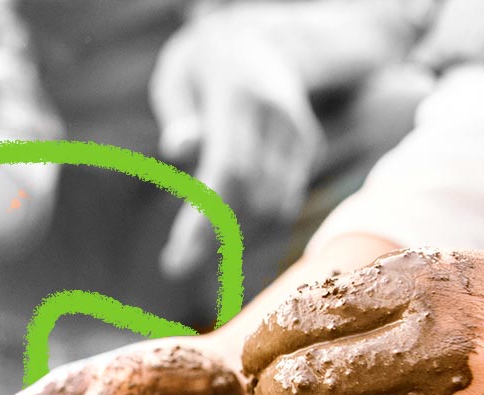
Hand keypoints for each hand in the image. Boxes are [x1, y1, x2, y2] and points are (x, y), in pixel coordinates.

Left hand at [151, 5, 325, 277]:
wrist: (262, 37)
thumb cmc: (201, 64)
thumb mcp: (178, 77)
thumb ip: (179, 114)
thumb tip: (180, 149)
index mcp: (240, 97)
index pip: (228, 174)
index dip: (205, 224)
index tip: (176, 264)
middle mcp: (279, 118)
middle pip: (256, 200)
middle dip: (218, 244)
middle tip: (177, 267)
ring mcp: (300, 133)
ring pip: (277, 208)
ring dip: (239, 244)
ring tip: (200, 263)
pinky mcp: (307, 147)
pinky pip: (286, 201)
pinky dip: (258, 230)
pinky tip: (229, 245)